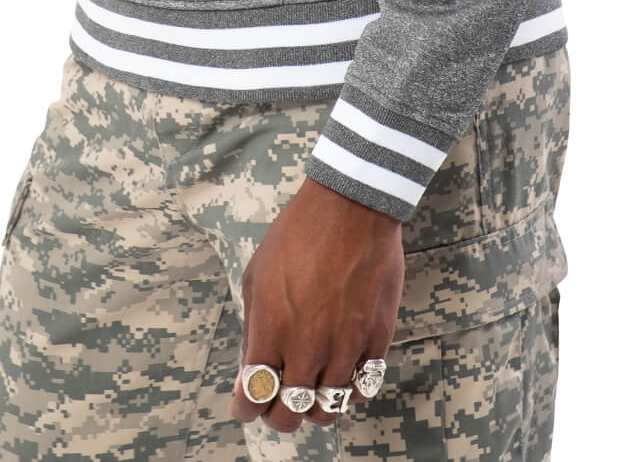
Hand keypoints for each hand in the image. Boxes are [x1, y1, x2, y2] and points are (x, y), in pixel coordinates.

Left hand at [229, 176, 403, 432]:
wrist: (351, 206)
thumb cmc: (298, 233)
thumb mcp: (257, 275)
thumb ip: (253, 328)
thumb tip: (249, 369)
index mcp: (272, 331)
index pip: (253, 397)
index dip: (245, 409)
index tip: (244, 405)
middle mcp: (308, 347)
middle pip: (289, 415)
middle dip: (276, 416)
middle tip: (274, 401)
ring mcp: (345, 346)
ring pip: (327, 409)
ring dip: (312, 405)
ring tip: (307, 389)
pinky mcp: (376, 339)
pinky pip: (363, 387)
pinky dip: (349, 389)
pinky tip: (340, 373)